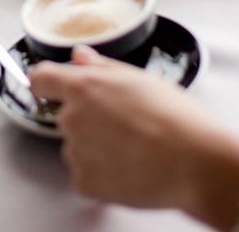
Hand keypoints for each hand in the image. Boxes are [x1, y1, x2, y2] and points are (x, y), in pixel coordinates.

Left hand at [30, 46, 238, 221]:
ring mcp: (76, 152)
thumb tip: (79, 56)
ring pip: (77, 148)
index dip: (49, 83)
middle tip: (126, 126)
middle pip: (68, 117)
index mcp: (85, 86)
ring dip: (96, 150)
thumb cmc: (176, 117)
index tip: (56, 89)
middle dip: (90, 121)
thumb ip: (102, 67)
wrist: (196, 162)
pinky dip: (102, 176)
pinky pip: (85, 176)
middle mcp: (73, 117)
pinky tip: (131, 170)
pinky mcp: (84, 182)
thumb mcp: (141, 79)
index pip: (42, 78)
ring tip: (134, 150)